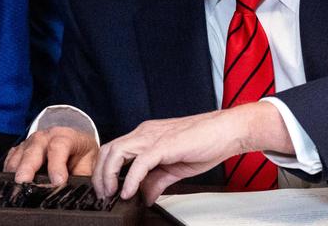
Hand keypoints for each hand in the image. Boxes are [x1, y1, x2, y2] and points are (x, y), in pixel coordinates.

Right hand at [4, 126, 98, 184]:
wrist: (75, 144)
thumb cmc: (82, 156)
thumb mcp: (89, 164)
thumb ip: (84, 177)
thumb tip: (82, 193)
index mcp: (67, 137)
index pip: (59, 146)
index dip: (57, 165)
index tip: (57, 182)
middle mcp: (46, 136)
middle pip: (34, 148)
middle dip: (28, 167)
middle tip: (24, 183)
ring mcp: (30, 142)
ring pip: (19, 154)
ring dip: (15, 171)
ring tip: (15, 189)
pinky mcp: (20, 151)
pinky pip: (10, 160)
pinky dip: (8, 172)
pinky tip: (10, 185)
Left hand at [92, 102, 292, 204]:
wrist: (227, 131)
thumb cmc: (205, 143)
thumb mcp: (174, 168)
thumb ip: (157, 181)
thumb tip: (145, 196)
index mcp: (146, 136)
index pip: (115, 149)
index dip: (104, 169)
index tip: (104, 188)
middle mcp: (145, 133)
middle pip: (109, 149)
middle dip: (100, 173)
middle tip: (101, 194)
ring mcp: (153, 137)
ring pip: (118, 152)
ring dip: (108, 175)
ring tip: (110, 194)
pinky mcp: (164, 145)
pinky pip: (140, 162)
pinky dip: (131, 179)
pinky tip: (129, 193)